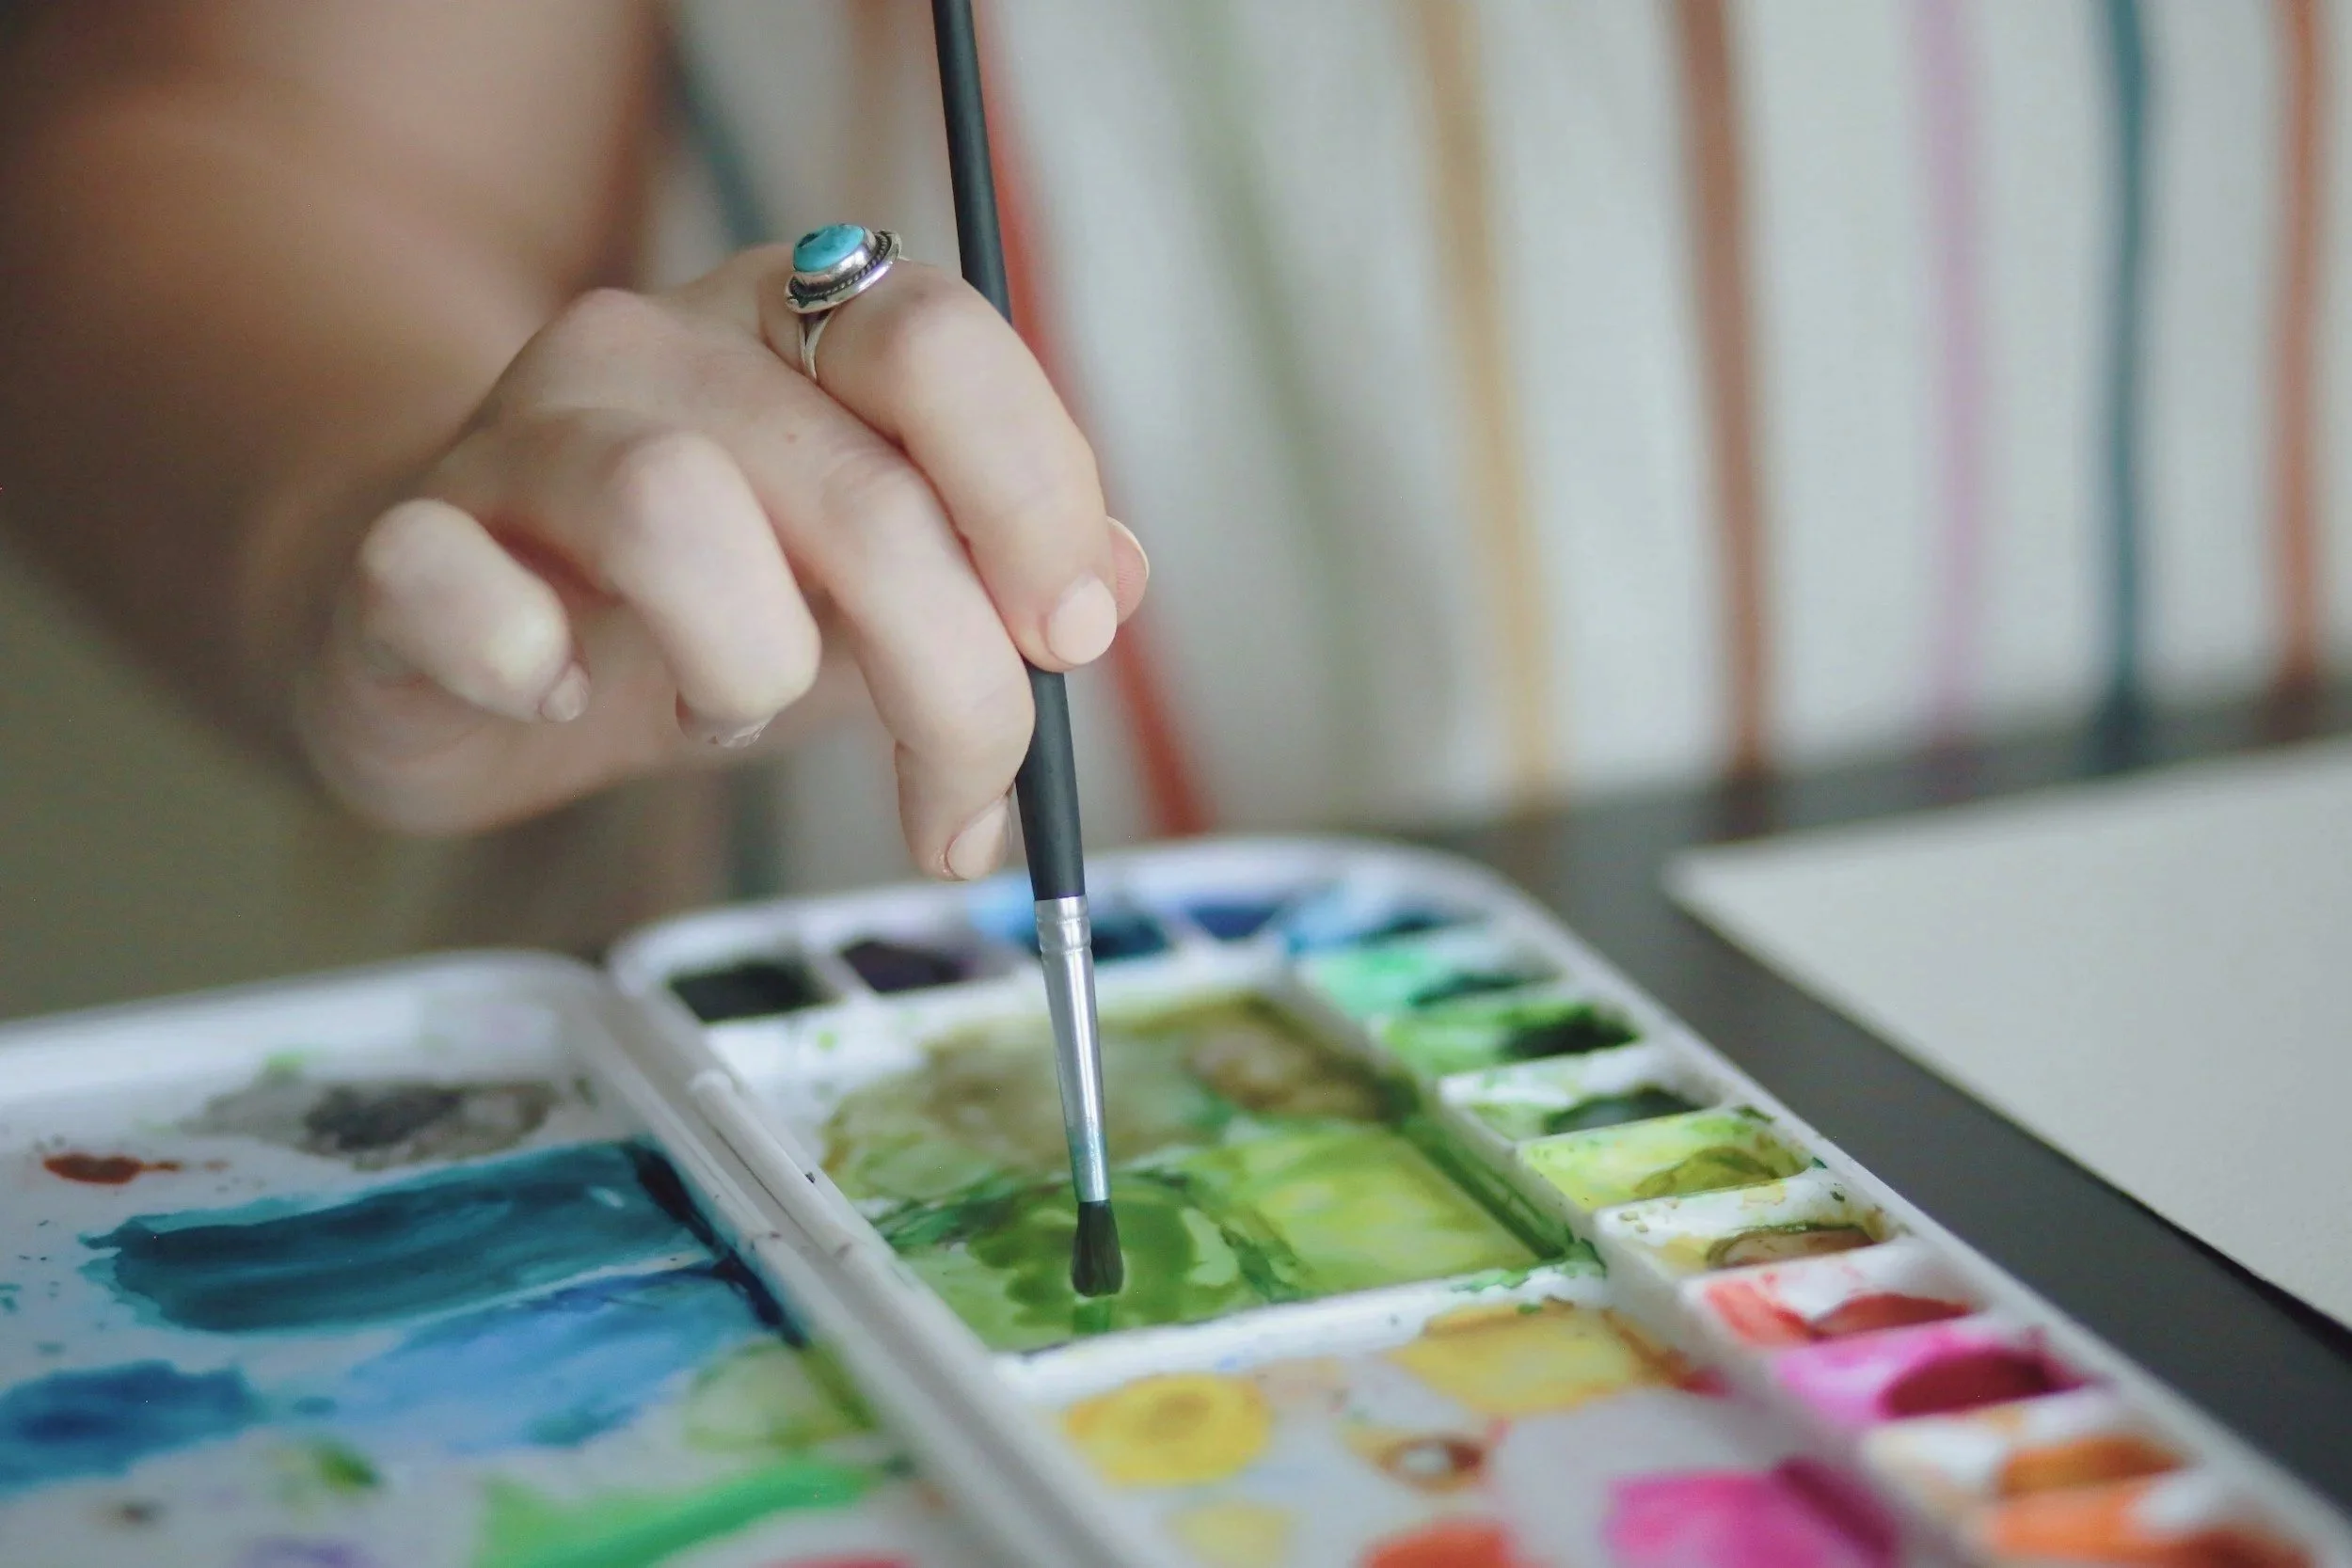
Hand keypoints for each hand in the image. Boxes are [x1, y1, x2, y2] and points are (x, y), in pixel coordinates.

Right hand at [293, 246, 1147, 878]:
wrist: (457, 634)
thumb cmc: (693, 609)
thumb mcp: (875, 591)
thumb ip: (995, 574)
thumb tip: (1119, 580)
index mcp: (791, 326)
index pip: (940, 343)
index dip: (1035, 497)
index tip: (1069, 638)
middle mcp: (653, 347)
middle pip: (856, 489)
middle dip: (952, 685)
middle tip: (959, 807)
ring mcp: (514, 436)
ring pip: (674, 513)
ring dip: (750, 670)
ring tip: (727, 709)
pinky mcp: (400, 544)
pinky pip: (455, 587)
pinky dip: (531, 669)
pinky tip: (557, 698)